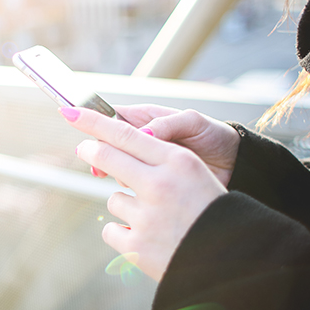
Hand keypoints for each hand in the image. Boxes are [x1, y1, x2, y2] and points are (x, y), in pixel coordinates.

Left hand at [60, 107, 227, 281]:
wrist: (232, 261)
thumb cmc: (211, 212)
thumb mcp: (196, 175)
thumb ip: (160, 160)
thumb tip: (117, 147)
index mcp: (179, 162)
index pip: (126, 133)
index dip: (93, 121)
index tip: (71, 112)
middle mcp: (161, 184)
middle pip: (107, 156)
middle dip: (91, 151)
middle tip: (85, 150)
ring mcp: (147, 216)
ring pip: (113, 198)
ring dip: (126, 206)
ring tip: (155, 220)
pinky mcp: (137, 246)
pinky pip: (111, 229)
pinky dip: (124, 234)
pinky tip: (146, 241)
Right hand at [91, 105, 239, 186]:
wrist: (236, 164)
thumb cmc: (215, 137)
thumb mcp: (194, 123)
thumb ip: (167, 124)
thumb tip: (144, 134)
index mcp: (148, 119)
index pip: (113, 117)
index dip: (93, 120)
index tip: (72, 118)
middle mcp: (143, 140)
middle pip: (109, 144)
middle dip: (101, 154)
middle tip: (99, 168)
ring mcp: (146, 162)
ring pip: (118, 166)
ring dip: (117, 173)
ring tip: (131, 180)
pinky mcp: (152, 183)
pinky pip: (131, 185)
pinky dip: (128, 188)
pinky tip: (135, 192)